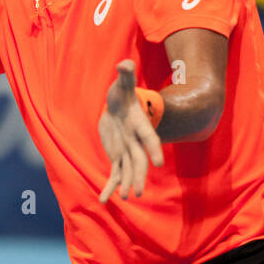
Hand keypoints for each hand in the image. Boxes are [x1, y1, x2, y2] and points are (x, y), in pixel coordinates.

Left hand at [98, 59, 164, 202]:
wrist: (119, 107)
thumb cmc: (122, 94)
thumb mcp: (122, 84)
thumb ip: (125, 75)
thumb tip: (124, 63)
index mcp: (138, 124)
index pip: (148, 137)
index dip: (154, 149)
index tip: (159, 162)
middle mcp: (135, 141)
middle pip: (139, 160)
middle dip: (138, 175)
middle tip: (137, 191)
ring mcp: (126, 150)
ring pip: (128, 170)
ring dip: (126, 183)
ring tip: (125, 198)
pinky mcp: (117, 156)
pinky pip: (115, 174)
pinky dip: (110, 186)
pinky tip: (104, 200)